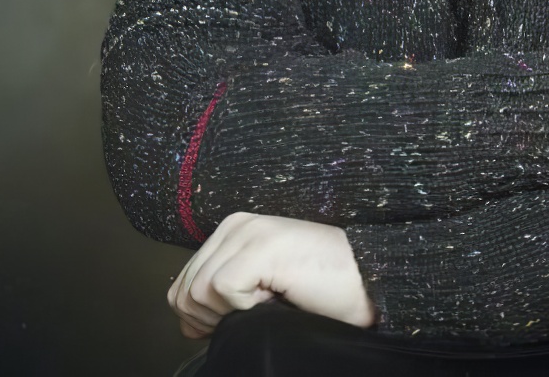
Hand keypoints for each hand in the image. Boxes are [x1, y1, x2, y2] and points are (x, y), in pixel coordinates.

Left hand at [167, 212, 376, 338]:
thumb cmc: (321, 291)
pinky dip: (243, 308)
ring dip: (230, 314)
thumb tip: (187, 323)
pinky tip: (276, 297)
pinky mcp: (259, 246)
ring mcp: (247, 232)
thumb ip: (220, 297)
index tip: (241, 317)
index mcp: (232, 232)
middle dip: (212, 319)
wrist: (368, 279)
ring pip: (196, 293)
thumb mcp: (259, 291)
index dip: (202, 318)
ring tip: (269, 301)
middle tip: (255, 312)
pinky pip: (220, 290)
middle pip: (182, 292)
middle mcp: (235, 225)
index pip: (180, 285)